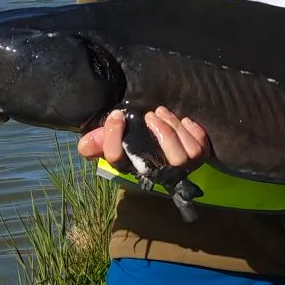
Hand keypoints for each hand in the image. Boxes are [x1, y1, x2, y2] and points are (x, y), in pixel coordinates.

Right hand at [78, 106, 210, 171]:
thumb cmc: (137, 135)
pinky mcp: (199, 157)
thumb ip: (98, 139)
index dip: (114, 139)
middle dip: (158, 136)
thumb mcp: (115, 135)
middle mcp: (157, 171)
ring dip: (173, 130)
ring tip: (162, 112)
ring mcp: (181, 167)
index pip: (119, 161)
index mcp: (131, 164)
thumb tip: (85, 143)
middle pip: (160, 165)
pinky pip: (200, 148)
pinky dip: (193, 132)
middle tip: (150, 114)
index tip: (117, 115)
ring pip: (183, 157)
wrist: (164, 138)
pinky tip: (184, 119)